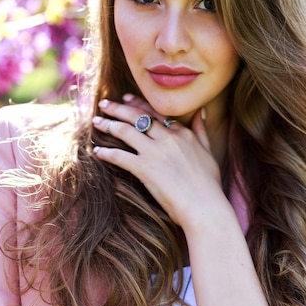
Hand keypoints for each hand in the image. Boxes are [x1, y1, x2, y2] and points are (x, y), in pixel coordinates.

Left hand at [92, 96, 222, 226]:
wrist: (205, 207)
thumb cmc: (209, 185)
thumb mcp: (208, 152)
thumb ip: (201, 131)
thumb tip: (200, 112)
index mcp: (183, 133)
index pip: (156, 112)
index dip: (139, 104)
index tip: (126, 98)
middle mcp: (168, 138)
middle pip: (138, 116)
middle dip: (118, 108)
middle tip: (104, 104)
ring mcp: (155, 152)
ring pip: (126, 130)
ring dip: (108, 124)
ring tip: (96, 121)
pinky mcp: (144, 168)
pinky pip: (119, 156)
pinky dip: (106, 153)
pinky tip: (97, 151)